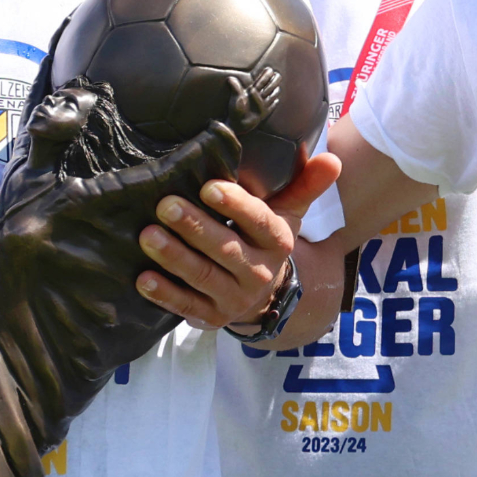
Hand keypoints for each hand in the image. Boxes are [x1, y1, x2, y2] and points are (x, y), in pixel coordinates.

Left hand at [142, 155, 341, 328]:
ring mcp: (234, 298)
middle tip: (165, 206)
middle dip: (195, 228)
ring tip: (147, 236)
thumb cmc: (265, 240)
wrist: (264, 295)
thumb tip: (332, 159)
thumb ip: (305, 185)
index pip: (260, 222)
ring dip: (174, 257)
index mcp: (278, 242)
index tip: (209, 186)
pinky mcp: (211, 317)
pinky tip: (143, 279)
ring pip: (204, 277)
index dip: (236, 206)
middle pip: (227, 250)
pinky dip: (164, 294)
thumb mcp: (288, 213)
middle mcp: (260, 273)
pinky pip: (186, 307)